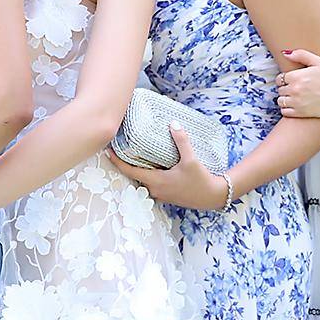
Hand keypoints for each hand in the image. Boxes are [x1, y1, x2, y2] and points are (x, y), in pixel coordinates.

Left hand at [106, 125, 230, 210]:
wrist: (213, 196)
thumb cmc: (201, 180)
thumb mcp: (191, 159)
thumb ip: (181, 141)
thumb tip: (173, 123)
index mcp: (156, 181)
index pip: (129, 170)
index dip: (116, 161)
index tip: (107, 151)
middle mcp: (154, 190)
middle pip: (134, 176)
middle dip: (125, 163)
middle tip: (119, 149)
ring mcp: (160, 194)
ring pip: (143, 181)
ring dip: (137, 170)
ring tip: (133, 156)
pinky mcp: (167, 195)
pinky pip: (152, 184)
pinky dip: (147, 175)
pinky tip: (151, 166)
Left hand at [276, 49, 319, 118]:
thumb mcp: (318, 62)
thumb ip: (301, 55)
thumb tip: (285, 53)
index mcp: (297, 76)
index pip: (280, 78)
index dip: (284, 80)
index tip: (291, 81)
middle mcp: (294, 89)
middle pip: (280, 90)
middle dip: (285, 89)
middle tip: (295, 89)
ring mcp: (296, 102)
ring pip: (280, 101)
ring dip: (285, 99)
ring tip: (294, 98)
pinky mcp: (300, 113)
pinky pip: (284, 112)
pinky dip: (287, 109)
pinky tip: (295, 106)